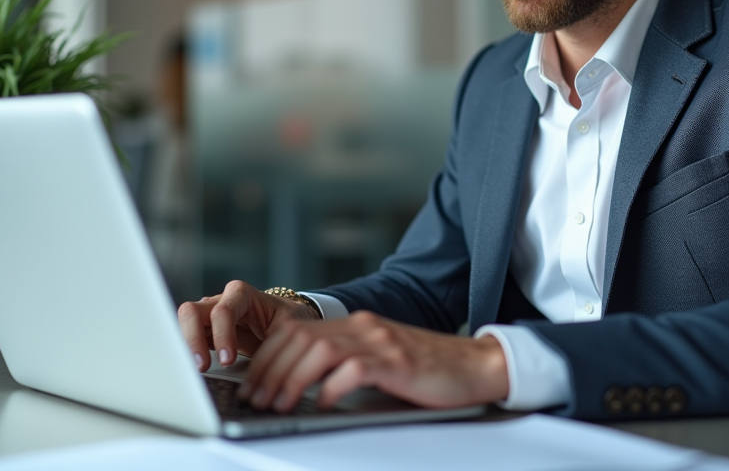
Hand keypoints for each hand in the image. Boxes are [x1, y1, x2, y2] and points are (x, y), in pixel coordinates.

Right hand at [177, 280, 318, 371]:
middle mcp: (220, 301)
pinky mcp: (205, 333)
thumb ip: (276, 339)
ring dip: (186, 347)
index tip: (227, 360)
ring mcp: (209, 316)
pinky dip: (188, 354)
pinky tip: (195, 370)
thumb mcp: (288, 327)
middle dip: (193, 339)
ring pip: (185, 324)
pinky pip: (188, 339)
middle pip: (192, 311)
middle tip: (202, 366)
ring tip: (196, 370)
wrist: (286, 324)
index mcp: (242, 294)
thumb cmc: (287, 320)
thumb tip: (267, 362)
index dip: (222, 334)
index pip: (223, 309)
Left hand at [238, 310, 508, 411]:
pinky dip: (332, 388)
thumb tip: (302, 390)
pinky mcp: (397, 361)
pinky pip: (353, 370)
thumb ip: (346, 365)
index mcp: (355, 324)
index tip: (252, 383)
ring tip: (279, 404)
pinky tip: (324, 403)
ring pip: (318, 351)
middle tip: (255, 399)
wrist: (476, 365)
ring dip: (291, 379)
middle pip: (300, 338)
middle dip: (269, 370)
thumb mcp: (379, 362)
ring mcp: (380, 341)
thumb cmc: (428, 371)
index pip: (296, 330)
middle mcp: (364, 326)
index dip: (267, 356)